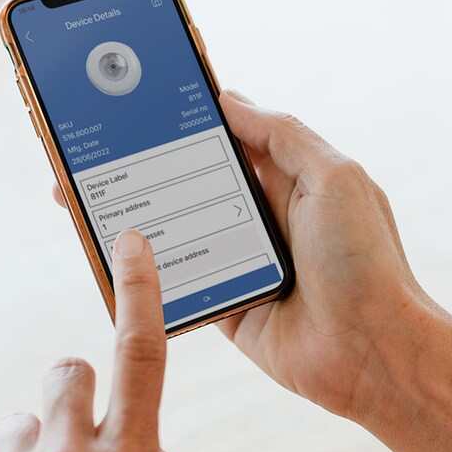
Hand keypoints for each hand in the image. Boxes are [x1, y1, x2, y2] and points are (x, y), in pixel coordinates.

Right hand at [52, 91, 432, 419]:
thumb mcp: (335, 177)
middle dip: (144, 165)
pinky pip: (176, 282)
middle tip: (92, 145)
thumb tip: (228, 100)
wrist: (373, 352)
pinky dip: (144, 270)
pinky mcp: (226, 306)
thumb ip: (282, 136)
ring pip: (176, 231)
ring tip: (78, 191)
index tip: (140, 99)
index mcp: (291, 180)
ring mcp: (241, 263)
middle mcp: (263, 218)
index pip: (230, 139)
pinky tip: (103, 250)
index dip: (189, 120)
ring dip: (134, 214)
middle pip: (192, 182)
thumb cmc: (364, 260)